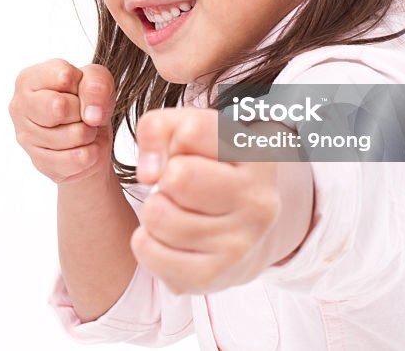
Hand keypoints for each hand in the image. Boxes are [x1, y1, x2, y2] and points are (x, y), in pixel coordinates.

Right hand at [9, 58, 115, 184]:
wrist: (90, 135)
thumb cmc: (87, 99)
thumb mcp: (98, 80)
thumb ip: (98, 85)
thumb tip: (91, 115)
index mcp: (28, 79)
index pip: (64, 76)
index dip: (82, 84)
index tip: (78, 89)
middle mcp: (20, 107)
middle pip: (61, 106)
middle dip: (83, 110)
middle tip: (81, 112)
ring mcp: (26, 138)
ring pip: (75, 134)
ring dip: (89, 132)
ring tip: (82, 128)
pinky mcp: (41, 163)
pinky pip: (79, 158)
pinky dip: (91, 152)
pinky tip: (82, 146)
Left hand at [131, 106, 308, 294]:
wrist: (245, 232)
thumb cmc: (211, 171)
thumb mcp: (190, 133)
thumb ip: (159, 128)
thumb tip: (148, 172)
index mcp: (259, 158)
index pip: (192, 132)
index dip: (177, 139)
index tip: (190, 151)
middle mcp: (258, 202)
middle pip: (177, 177)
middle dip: (165, 178)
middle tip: (180, 187)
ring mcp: (238, 244)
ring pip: (157, 215)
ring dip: (154, 210)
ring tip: (175, 210)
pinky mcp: (211, 276)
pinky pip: (148, 250)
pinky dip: (146, 240)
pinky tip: (168, 237)